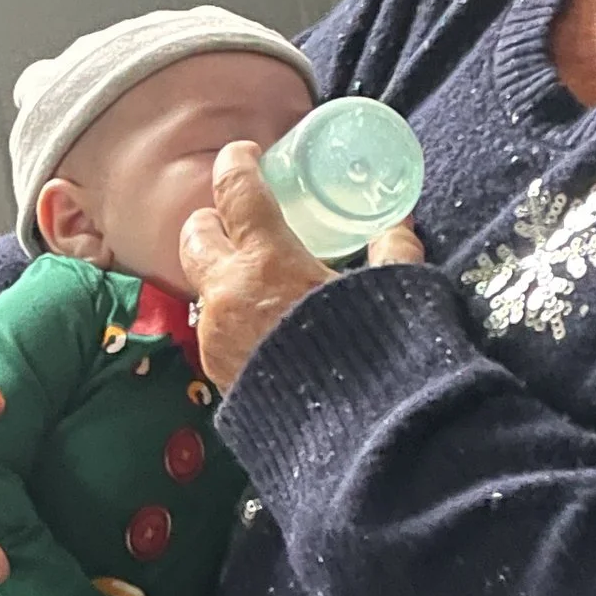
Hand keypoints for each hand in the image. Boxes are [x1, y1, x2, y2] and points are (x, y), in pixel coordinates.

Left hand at [180, 143, 426, 393]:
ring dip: (222, 276)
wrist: (356, 440)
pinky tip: (263, 329)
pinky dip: (231, 320)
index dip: (237, 164)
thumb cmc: (376, 356)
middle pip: (195, 236)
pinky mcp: (220, 378)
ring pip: (202, 290)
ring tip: (256, 281)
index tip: (245, 155)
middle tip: (236, 219)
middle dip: (211, 221)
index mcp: (266, 259)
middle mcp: (228, 293)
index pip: (236, 191)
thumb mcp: (394, 293)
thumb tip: (400, 226)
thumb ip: (394, 253)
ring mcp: (217, 339)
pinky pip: (215, 334)